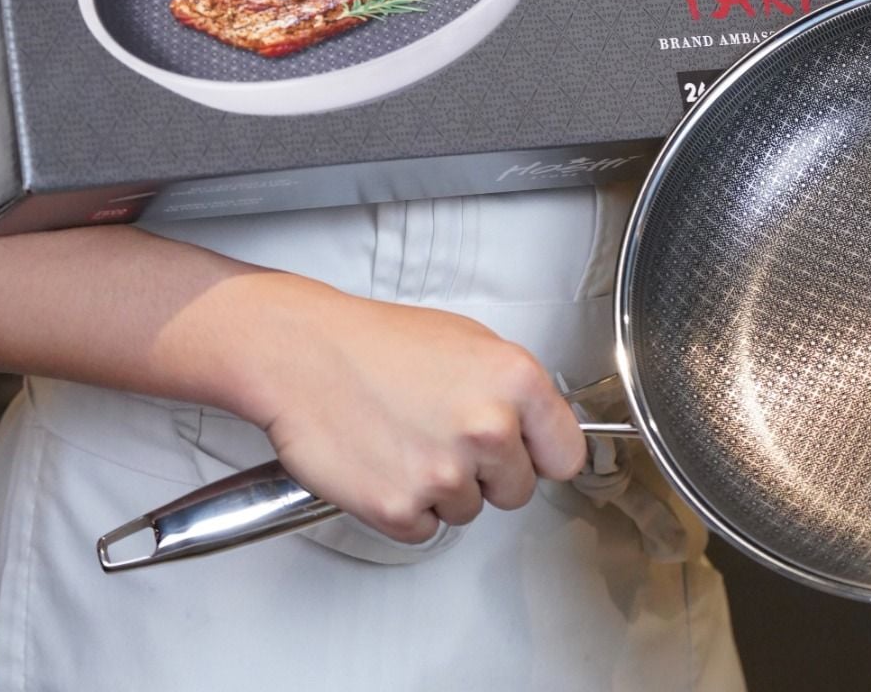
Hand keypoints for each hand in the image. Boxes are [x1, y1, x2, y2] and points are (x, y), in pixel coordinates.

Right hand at [229, 274, 587, 543]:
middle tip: (444, 434)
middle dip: (487, 472)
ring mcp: (444, 474)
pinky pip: (423, 528)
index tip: (527, 453)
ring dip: (441, 487)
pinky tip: (385, 461)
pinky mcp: (400, 510)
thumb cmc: (377, 343)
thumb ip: (511, 389)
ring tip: (406, 437)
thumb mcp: (466, 341)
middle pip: (517, 490)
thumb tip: (536, 426)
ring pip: (468, 510)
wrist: (303, 355)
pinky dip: (405, 506)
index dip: (541, 454)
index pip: (566, 454)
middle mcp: (488, 430)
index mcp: (514, 380)